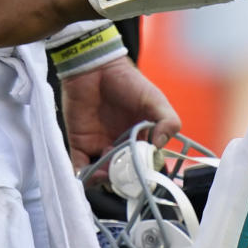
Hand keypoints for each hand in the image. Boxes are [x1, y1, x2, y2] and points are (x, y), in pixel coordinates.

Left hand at [61, 56, 180, 172]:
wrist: (96, 67)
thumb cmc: (128, 81)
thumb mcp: (155, 99)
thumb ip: (168, 121)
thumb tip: (160, 146)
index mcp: (140, 138)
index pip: (143, 164)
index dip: (143, 171)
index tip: (142, 172)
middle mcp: (120, 145)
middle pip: (122, 173)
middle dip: (122, 178)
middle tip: (122, 172)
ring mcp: (99, 145)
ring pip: (101, 174)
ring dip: (104, 180)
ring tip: (106, 172)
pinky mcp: (79, 143)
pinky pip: (79, 167)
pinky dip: (83, 176)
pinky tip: (90, 174)